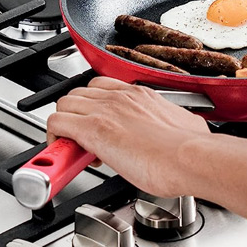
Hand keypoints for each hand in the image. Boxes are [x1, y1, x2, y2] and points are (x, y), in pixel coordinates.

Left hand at [46, 77, 210, 196]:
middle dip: (76, 116)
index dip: (94, 107)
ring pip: (64, 105)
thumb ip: (170, 125)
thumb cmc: (191, 148)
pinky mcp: (93, 130)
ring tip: (77, 150)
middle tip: (86, 141)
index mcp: (140, 95)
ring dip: (65, 126)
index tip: (100, 125)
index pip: (102, 88)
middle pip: (78, 94)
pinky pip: (57, 123)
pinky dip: (55, 139)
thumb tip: (173, 132)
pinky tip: (66, 157)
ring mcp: (105, 111)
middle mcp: (120, 98)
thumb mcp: (182, 126)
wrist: (190, 158)